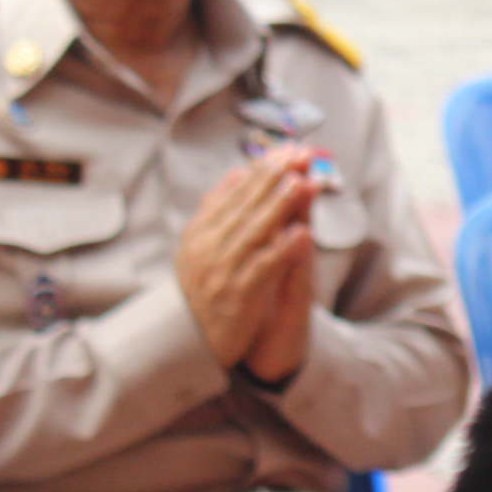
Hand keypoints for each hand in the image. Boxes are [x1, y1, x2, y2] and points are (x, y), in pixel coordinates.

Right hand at [177, 144, 320, 380]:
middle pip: (246, 205)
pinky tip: (302, 233)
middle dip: (276, 177)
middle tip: (301, 154)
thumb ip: (219, 210)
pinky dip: (282, 249)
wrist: (188, 343)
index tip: (288, 149)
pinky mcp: (237, 295)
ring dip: (281, 205)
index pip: (235, 192)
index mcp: (201, 232)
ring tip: (303, 182)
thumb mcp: (201, 246)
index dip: (263, 169)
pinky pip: (263, 268)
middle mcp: (208, 247)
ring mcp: (221, 270)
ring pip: (254, 231)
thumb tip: (238, 172)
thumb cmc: (203, 291)